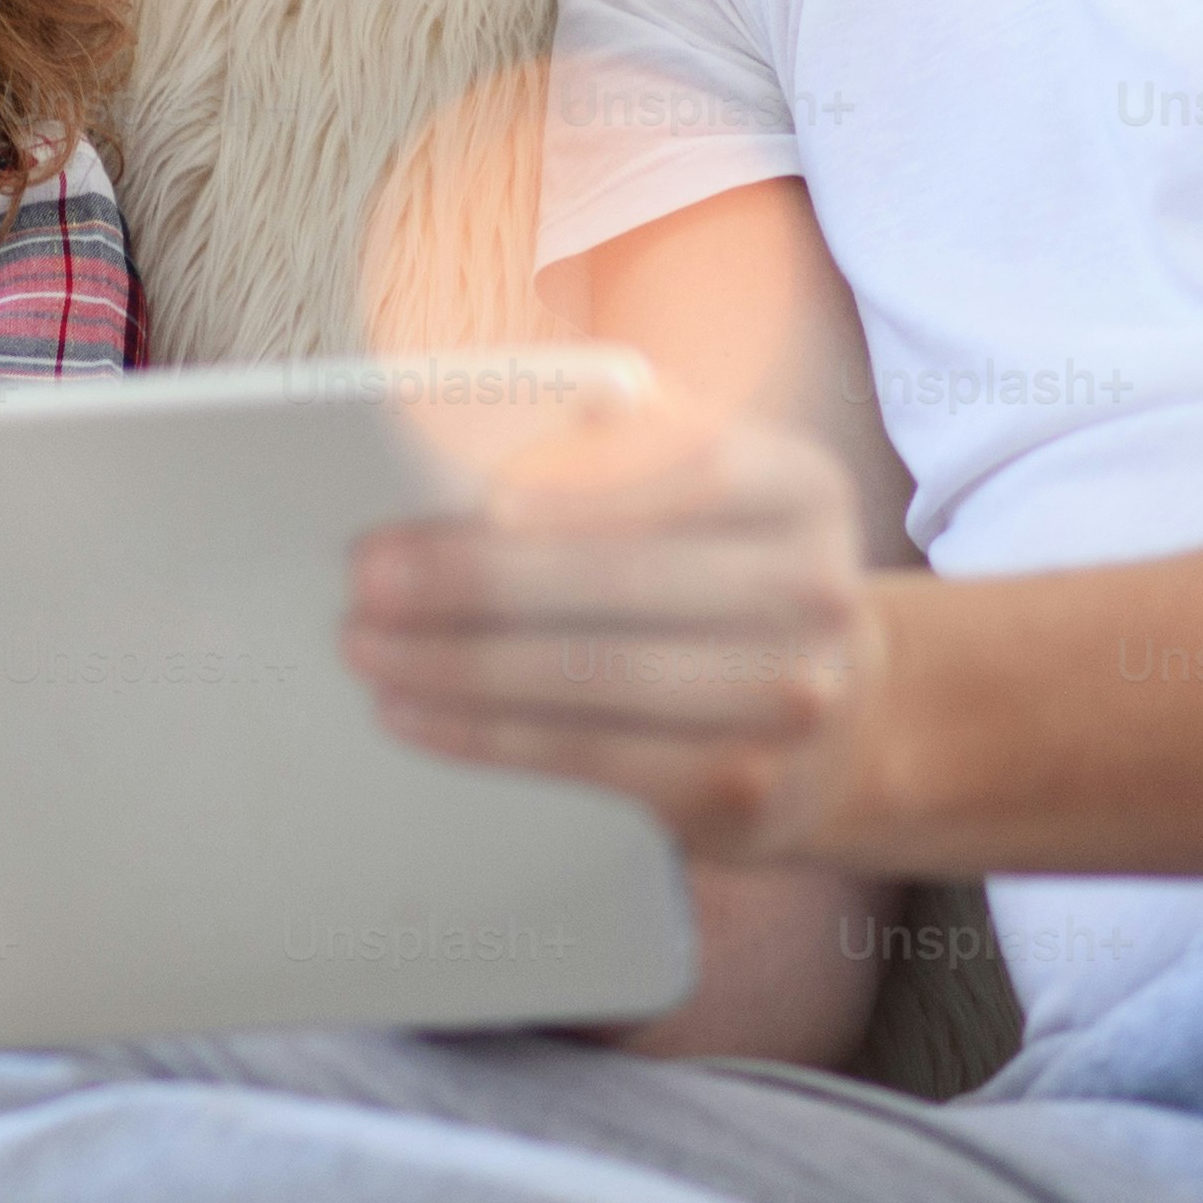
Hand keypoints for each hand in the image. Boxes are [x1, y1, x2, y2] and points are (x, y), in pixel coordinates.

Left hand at [342, 403, 886, 864]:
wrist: (836, 725)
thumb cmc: (724, 578)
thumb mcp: (708, 489)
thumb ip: (623, 438)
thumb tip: (487, 414)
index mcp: (800, 488)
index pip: (692, 466)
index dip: (583, 480)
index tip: (480, 493)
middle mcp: (810, 591)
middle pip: (622, 580)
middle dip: (473, 577)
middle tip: (368, 575)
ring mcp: (785, 700)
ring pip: (591, 677)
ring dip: (454, 663)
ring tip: (365, 644)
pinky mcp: (737, 789)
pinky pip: (585, 756)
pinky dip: (481, 734)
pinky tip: (411, 711)